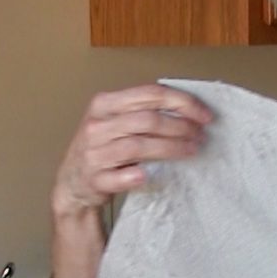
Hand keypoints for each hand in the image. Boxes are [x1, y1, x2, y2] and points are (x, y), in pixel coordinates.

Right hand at [51, 84, 211, 216]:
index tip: (204, 115)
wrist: (72, 182)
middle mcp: (97, 126)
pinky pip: (117, 177)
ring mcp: (93, 153)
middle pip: (147, 120)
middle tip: (200, 135)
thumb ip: (142, 111)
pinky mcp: (93, 179)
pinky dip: (133, 176)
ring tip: (191, 150)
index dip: (182, 102)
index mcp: (104, 104)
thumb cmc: (102, 148)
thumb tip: (189, 109)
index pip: (149, 94)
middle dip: (180, 127)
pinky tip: (148, 176)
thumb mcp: (115, 121)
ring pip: (137, 146)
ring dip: (170, 148)